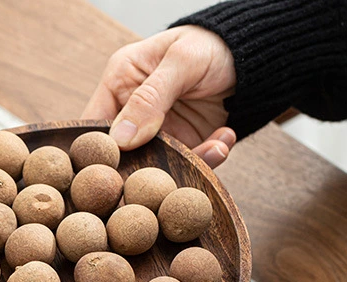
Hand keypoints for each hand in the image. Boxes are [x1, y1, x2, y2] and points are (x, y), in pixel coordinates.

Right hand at [83, 26, 237, 167]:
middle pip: (122, 155)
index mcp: (119, 84)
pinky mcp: (183, 146)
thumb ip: (150, 98)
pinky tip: (224, 139)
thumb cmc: (209, 44)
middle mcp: (133, 113)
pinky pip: (187, 165)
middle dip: (144, 168)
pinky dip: (207, 159)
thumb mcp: (181, 62)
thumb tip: (121, 140)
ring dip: (186, 163)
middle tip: (164, 172)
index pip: (94, 126)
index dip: (98, 151)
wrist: (252, 55)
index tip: (115, 167)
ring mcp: (158, 134)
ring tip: (215, 147)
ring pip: (156, 167)